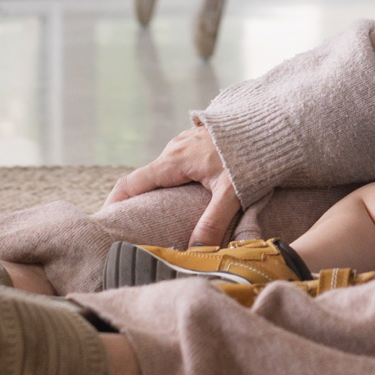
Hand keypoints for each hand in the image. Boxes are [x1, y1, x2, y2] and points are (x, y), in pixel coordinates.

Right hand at [104, 125, 241, 244]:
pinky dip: (172, 177)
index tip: (104, 219)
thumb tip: (194, 252)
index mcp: (175, 160)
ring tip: (157, 211)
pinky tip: (183, 190)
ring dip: (157, 187)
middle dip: (135, 199)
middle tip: (129, 223)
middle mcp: (175, 147)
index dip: (116, 201)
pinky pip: (177, 160)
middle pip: (146, 176)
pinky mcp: (199, 137)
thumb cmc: (251, 155)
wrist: (270, 122)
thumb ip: (212, 222)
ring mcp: (186, 139)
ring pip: (163, 167)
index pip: (133, 182)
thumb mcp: (231, 193)